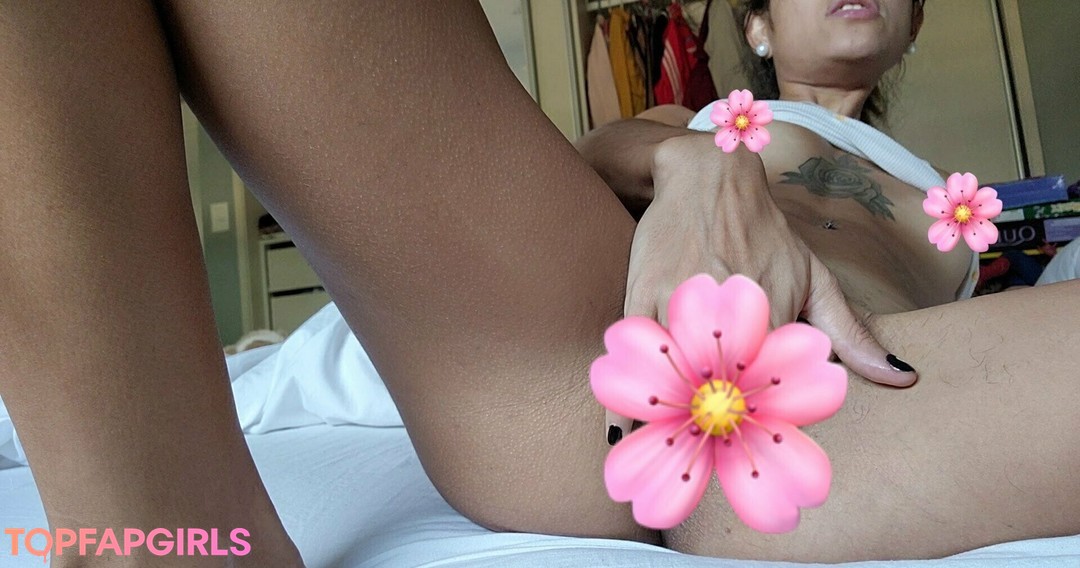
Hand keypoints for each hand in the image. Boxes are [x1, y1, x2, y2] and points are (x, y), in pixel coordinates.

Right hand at [606, 134, 916, 442]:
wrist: (706, 178)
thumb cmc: (766, 232)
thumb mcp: (815, 276)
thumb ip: (850, 333)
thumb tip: (903, 378)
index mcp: (772, 309)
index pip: (768, 388)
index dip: (758, 433)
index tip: (755, 470)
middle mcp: (724, 309)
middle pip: (715, 391)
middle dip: (709, 438)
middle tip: (704, 480)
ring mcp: (677, 301)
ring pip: (671, 374)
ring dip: (666, 423)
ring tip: (664, 466)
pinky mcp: (640, 293)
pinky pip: (633, 353)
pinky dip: (628, 394)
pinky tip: (622, 433)